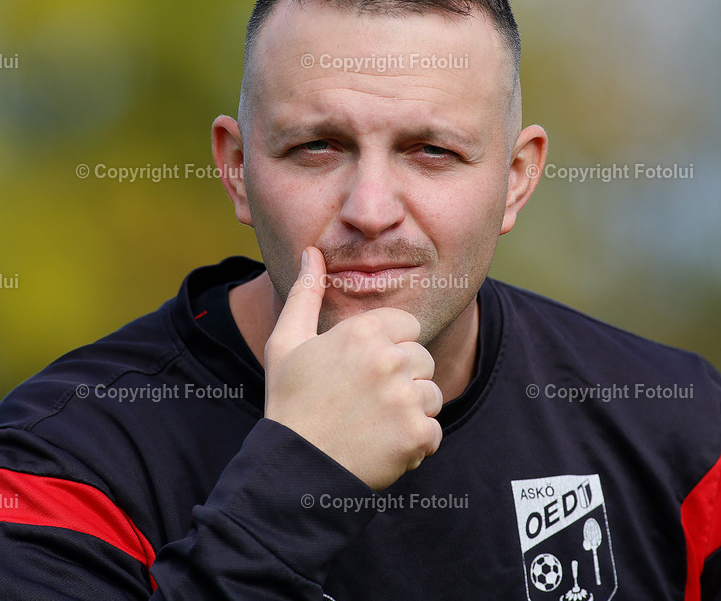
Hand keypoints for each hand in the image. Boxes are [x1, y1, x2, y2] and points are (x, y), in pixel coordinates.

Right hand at [264, 246, 442, 490]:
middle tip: (365, 402)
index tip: (364, 371)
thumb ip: (305, 293)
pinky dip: (414, 444)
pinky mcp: (417, 434)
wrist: (294, 468)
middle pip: (423, 360)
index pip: (407, 327)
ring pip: (432, 395)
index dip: (388, 348)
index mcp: (364, 332)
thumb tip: (311, 252)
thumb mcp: (286, 343)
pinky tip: (382, 446)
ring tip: (374, 425)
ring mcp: (406, 398)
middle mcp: (390, 359)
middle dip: (403, 380)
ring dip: (410, 412)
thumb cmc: (289, 403)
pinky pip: (433, 432)